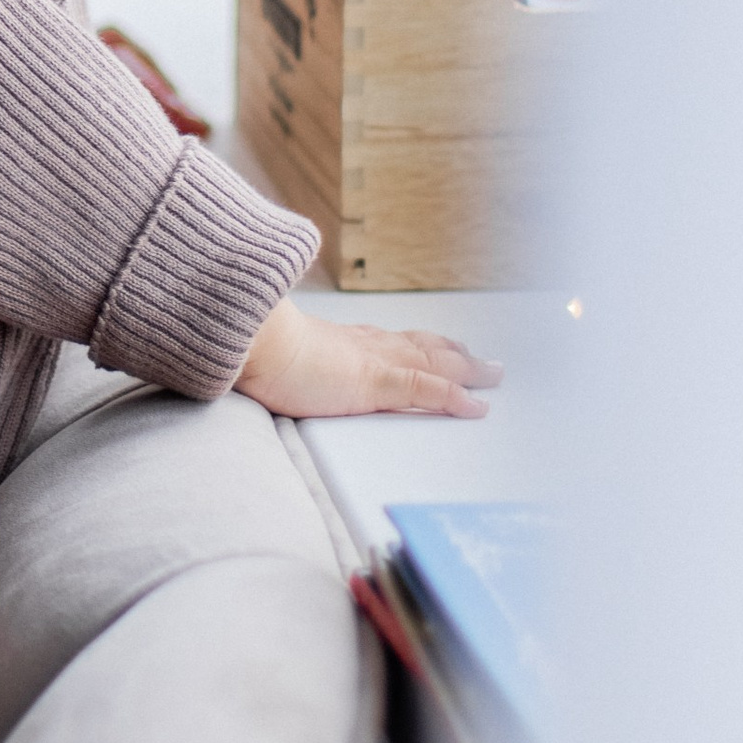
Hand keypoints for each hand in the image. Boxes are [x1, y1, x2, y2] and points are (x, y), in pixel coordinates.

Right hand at [235, 299, 499, 420]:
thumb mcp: (277, 354)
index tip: (443, 343)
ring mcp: (374, 361)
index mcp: (344, 340)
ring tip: (494, 374)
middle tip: (485, 361)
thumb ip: (290, 359)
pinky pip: (427, 389)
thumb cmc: (252, 346)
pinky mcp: (375, 381)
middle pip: (424, 346)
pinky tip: (477, 405)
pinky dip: (455, 397)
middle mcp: (366, 344)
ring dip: (469, 368)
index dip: (422, 342)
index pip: (394, 340)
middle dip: (456, 353)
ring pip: (436, 362)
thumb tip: (277, 364)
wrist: (248, 337)